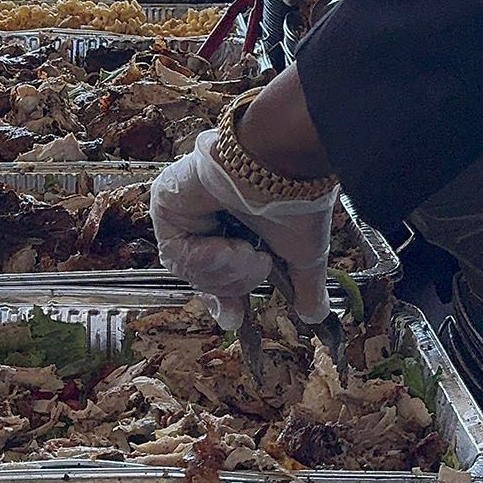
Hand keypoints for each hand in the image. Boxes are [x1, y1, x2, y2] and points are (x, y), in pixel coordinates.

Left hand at [150, 128, 336, 326]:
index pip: (216, 272)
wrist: (284, 163)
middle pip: (202, 275)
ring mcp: (184, 208)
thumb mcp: (302, 254)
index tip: (234, 319)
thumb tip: (316, 314)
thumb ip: (305, 286)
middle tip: (259, 265)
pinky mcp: (166, 200)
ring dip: (227, 269)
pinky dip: (208, 258)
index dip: (224, 298)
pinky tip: (233, 244)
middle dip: (232, 282)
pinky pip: (176, 252)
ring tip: (252, 251)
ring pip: (189, 268)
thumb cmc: (297, 198)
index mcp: (235, 223)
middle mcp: (206, 214)